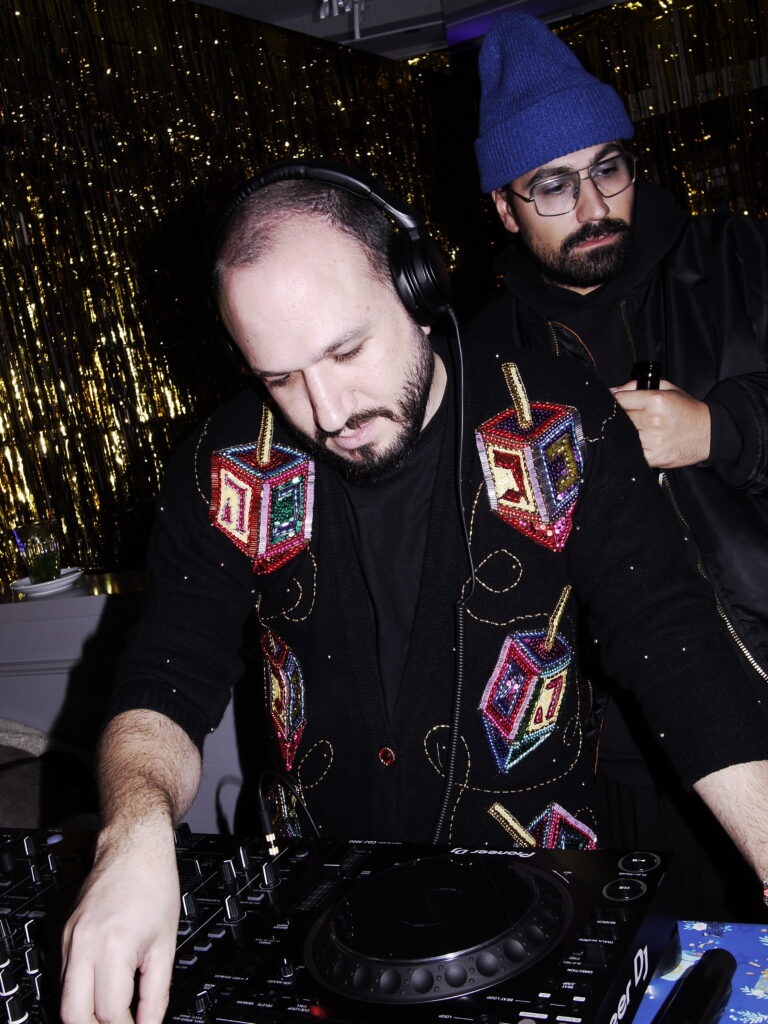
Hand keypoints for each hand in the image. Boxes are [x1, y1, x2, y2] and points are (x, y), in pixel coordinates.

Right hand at [60, 822, 179, 1023]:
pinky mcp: (66, 934)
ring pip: (65, 998)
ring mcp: (70, 939)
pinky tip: (104, 988)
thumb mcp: (166, 944)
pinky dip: (82, 991)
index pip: (109, 1012)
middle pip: (73, 1015)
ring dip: (87, 1013)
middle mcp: (84, 945)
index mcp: (113, 946)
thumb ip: (157, 992)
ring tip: (114, 1013)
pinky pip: (66, 976)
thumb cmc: (155, 884)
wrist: (135, 846)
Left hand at [610, 379, 710, 467]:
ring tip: (637, 429)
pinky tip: (639, 443)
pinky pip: (632, 452)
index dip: (615, 401)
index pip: (620, 400)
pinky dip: (632, 448)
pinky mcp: (654, 457)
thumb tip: (613, 390)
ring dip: (626, 433)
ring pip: (624, 435)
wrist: (710, 433)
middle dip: (621, 417)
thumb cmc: (687, 410)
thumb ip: (637, 386)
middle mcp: (653, 420)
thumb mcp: (667, 389)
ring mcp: (653, 440)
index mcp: (656, 400)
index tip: (615, 404)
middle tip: (629, 418)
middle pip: (621, 418)